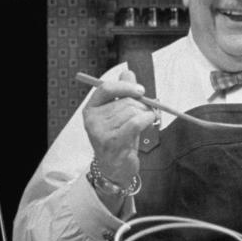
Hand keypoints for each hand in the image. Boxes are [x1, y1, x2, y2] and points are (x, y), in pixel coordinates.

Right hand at [82, 69, 156, 187]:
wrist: (115, 168)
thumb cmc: (119, 139)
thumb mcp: (120, 114)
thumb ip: (122, 93)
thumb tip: (127, 72)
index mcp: (91, 109)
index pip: (106, 88)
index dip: (125, 86)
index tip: (140, 90)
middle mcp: (92, 120)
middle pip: (124, 101)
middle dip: (142, 104)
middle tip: (148, 111)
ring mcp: (100, 132)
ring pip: (132, 111)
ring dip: (146, 114)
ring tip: (146, 121)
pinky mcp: (112, 142)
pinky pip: (135, 122)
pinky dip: (147, 119)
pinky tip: (150, 122)